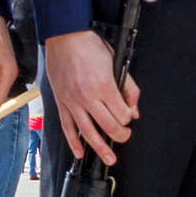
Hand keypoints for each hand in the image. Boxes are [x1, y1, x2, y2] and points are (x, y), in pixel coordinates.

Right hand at [44, 29, 138, 165]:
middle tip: (124, 137)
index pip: (122, 114)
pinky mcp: (61, 103)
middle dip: (120, 136)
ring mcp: (72, 102)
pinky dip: (73, 142)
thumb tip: (133, 110)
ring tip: (109, 158)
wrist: (65, 38)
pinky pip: (67, 127)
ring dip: (100, 148)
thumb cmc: (91, 47)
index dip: (128, 118)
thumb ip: (128, 88)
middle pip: (108, 126)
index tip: (128, 116)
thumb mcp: (116, 63)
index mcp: (104, 86)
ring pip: (88, 132)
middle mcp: (87, 97)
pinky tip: (80, 152)